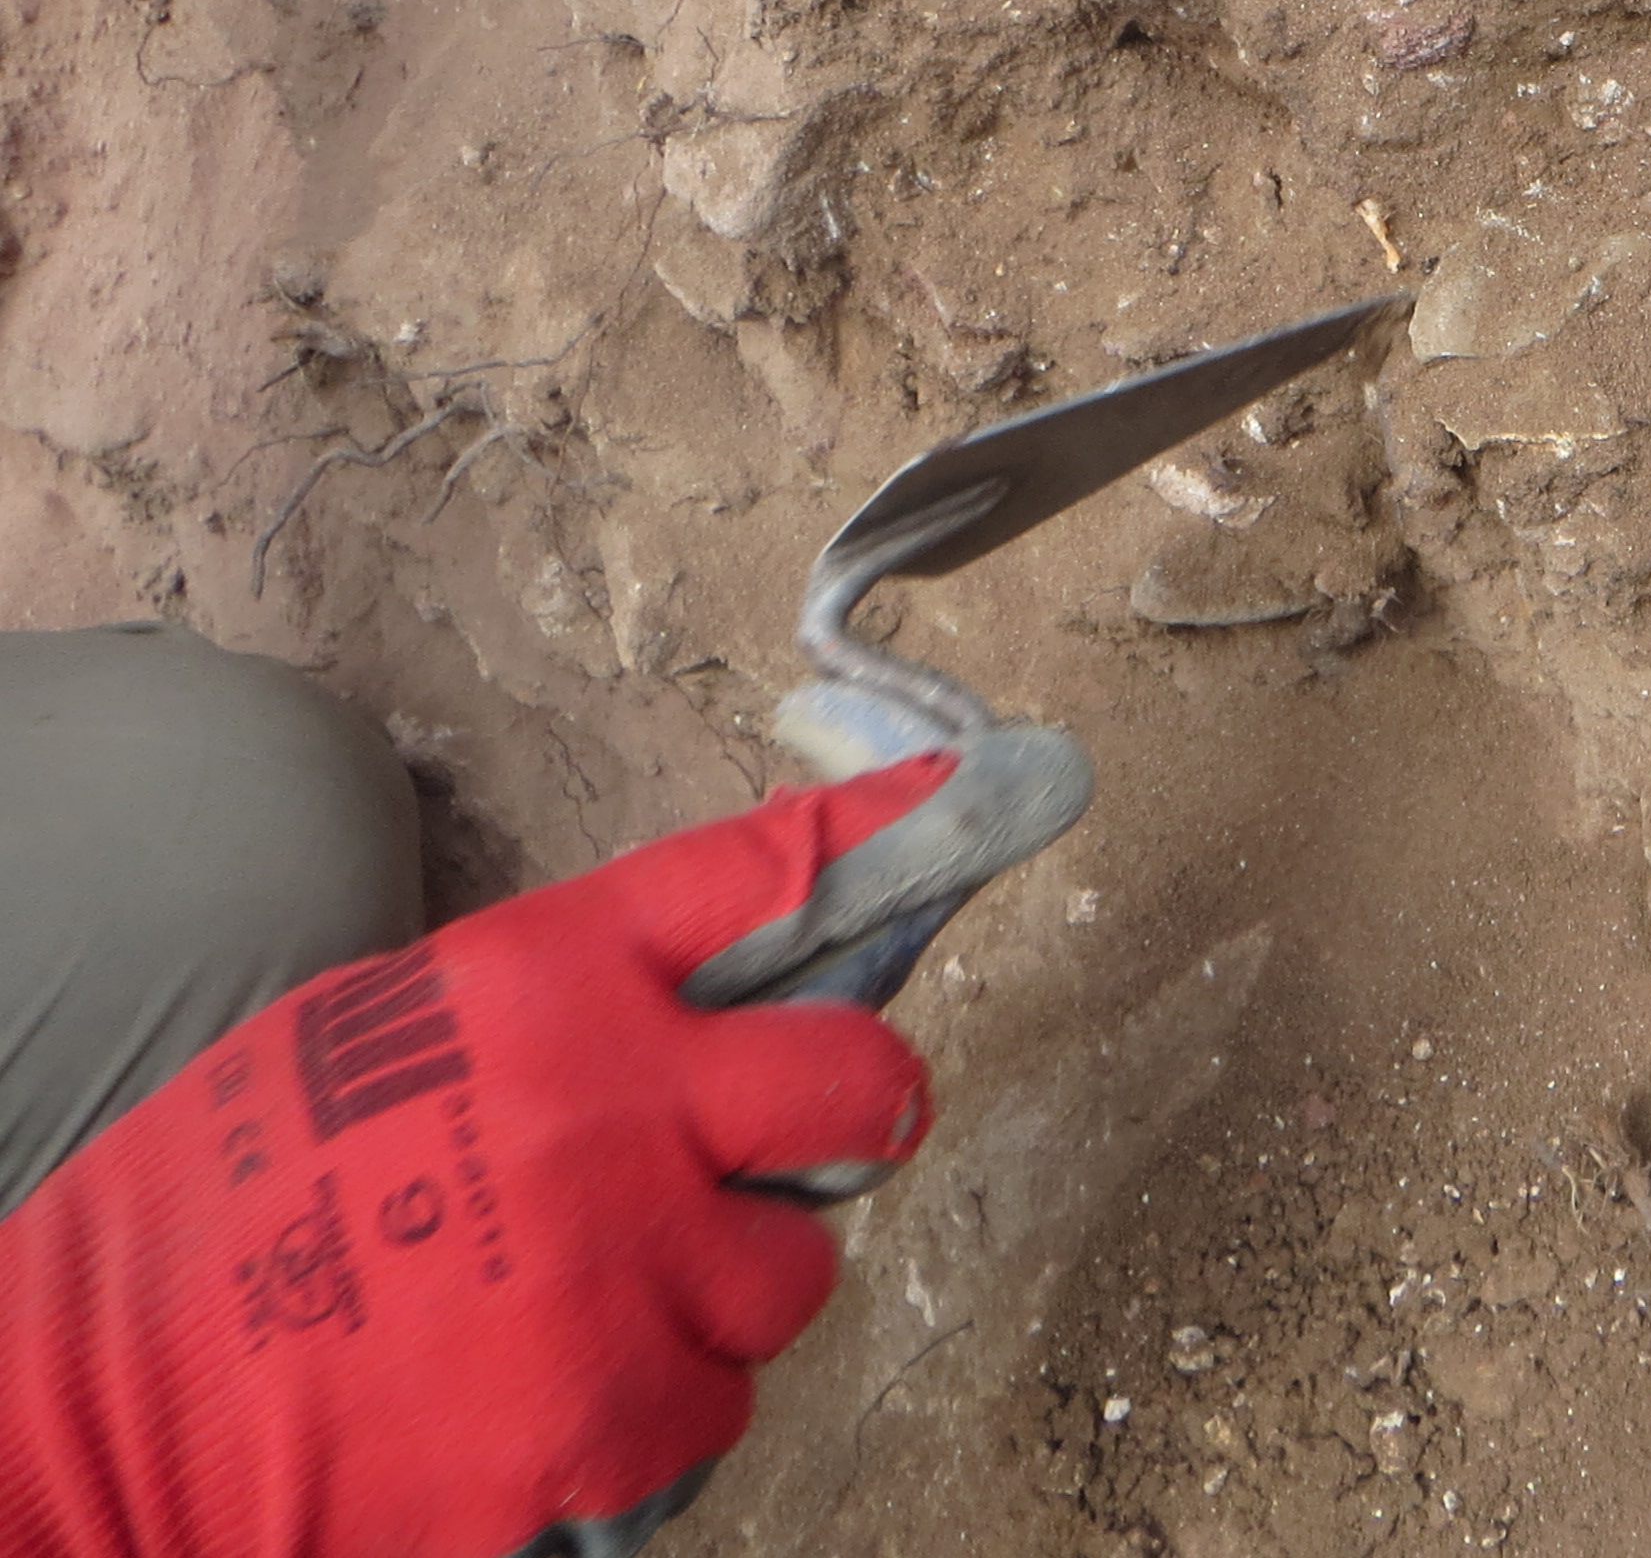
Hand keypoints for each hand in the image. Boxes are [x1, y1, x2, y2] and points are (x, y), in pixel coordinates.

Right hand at [0, 757, 952, 1557]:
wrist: (91, 1408)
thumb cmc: (213, 1219)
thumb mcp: (375, 1039)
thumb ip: (560, 1015)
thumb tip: (710, 1004)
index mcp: (547, 985)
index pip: (764, 873)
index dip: (889, 832)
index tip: (1001, 784)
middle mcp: (618, 1108)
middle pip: (864, 1084)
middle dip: (850, 1114)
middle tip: (786, 1152)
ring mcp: (626, 1273)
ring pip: (791, 1274)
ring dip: (719, 1294)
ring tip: (580, 1305)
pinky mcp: (609, 1423)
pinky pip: (714, 1414)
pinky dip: (650, 1420)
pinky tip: (541, 1404)